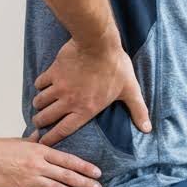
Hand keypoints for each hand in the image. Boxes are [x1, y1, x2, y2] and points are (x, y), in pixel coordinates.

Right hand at [0, 134, 102, 186]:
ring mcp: (30, 179)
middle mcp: (37, 165)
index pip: (68, 159)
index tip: (97, 172)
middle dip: (85, 182)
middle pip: (67, 175)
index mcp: (38, 150)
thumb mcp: (18, 141)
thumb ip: (32, 140)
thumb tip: (40, 134)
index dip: (84, 167)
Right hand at [32, 36, 150, 146]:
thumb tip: (147, 129)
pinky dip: (39, 86)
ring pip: (40, 101)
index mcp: (85, 110)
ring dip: (38, 105)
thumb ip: (138, 111)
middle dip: (40, 123)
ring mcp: (59, 87)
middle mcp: (69, 101)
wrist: (98, 44)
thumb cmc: (115, 66)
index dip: (51, 139)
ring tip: (39, 106)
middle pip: (46, 118)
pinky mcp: (53, 72)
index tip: (43, 142)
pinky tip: (42, 86)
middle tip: (39, 124)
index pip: (63, 130)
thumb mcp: (130, 90)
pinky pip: (40, 83)